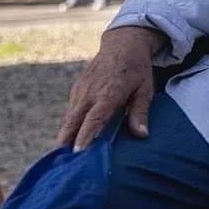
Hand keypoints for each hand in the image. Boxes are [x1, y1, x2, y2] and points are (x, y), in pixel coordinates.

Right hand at [57, 27, 164, 149]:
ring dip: (65, 136)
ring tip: (63, 158)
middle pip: (73, 121)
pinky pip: (71, 111)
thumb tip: (141, 135)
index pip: (93, 119)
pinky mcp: (77, 90)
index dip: (85, 136)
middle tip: (63, 163)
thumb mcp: (145, 90)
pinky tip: (70, 140)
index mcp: (108, 94)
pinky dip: (69, 126)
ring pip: (69, 118)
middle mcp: (90, 93)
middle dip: (66, 141)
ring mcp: (81, 90)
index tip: (78, 153)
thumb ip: (140, 112)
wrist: (122, 45)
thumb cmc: (137, 70)